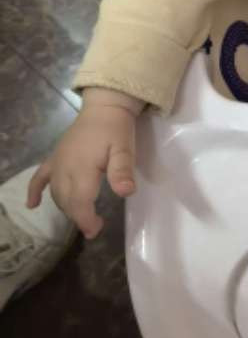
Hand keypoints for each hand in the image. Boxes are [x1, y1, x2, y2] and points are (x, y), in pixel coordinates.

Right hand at [26, 87, 143, 238]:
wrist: (105, 107)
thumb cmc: (117, 129)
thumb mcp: (125, 149)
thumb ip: (122, 171)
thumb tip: (125, 193)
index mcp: (82, 168)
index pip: (80, 202)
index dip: (86, 220)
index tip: (95, 230)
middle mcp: (64, 168)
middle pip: (67, 201)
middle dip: (79, 216)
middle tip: (94, 226)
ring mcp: (57, 163)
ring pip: (56, 193)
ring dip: (66, 207)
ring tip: (81, 215)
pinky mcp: (54, 157)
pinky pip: (39, 177)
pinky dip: (34, 191)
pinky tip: (32, 205)